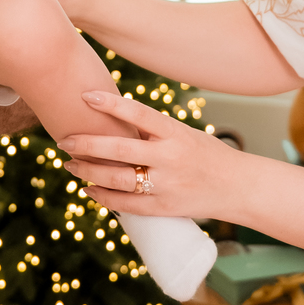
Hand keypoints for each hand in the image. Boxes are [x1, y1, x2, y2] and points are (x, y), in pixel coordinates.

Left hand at [60, 89, 246, 220]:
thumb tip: (113, 123)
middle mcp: (170, 158)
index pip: (138, 113)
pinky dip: (103, 197)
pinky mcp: (163, 208)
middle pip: (118, 149)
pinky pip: (126, 204)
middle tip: (64, 139)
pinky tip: (89, 190)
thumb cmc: (208, 155)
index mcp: (176, 133)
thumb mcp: (185, 134)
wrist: (239, 187)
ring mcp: (166, 185)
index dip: (110, 104)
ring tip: (71, 164)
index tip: (85, 96)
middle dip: (87, 144)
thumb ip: (153, 132)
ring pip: (116, 179)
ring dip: (88, 171)